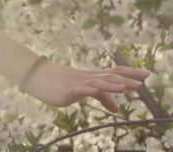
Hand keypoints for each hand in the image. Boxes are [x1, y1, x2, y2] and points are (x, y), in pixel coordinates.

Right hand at [21, 60, 149, 112]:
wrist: (34, 75)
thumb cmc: (58, 83)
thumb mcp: (82, 90)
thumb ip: (101, 97)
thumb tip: (117, 109)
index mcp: (92, 77)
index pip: (115, 72)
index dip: (130, 72)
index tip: (146, 73)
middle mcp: (88, 78)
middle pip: (110, 75)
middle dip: (127, 78)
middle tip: (144, 80)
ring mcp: (78, 83)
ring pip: (98, 82)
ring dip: (113, 84)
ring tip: (127, 87)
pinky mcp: (68, 90)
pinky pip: (82, 89)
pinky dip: (92, 89)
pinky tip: (98, 91)